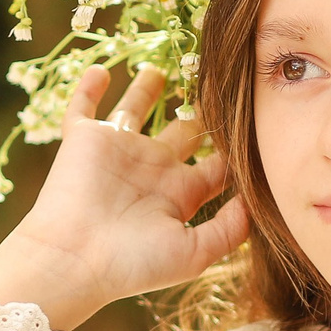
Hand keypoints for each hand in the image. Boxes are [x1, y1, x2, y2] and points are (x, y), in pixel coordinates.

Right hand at [0, 65, 249, 330]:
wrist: (75, 259)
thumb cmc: (134, 262)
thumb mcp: (194, 253)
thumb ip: (230, 229)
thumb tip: (255, 200)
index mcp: (180, 193)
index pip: (216, 164)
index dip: (235, 145)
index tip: (254, 119)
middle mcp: (152, 168)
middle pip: (182, 131)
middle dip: (199, 109)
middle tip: (218, 78)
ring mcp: (117, 152)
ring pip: (135, 110)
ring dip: (147, 89)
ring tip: (162, 68)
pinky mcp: (83, 140)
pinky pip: (83, 107)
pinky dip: (89, 88)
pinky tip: (100, 69)